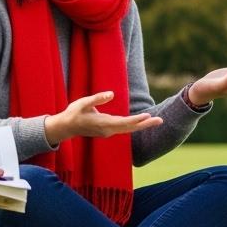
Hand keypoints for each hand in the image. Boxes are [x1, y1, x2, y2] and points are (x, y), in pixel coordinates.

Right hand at [43, 90, 162, 144]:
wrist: (66, 127)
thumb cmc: (73, 113)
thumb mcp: (82, 103)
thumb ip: (97, 99)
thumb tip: (112, 94)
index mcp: (103, 123)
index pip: (123, 122)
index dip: (136, 120)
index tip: (147, 116)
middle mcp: (108, 130)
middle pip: (130, 128)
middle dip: (145, 124)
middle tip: (161, 120)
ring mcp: (109, 132)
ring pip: (129, 129)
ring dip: (143, 125)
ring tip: (157, 120)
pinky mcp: (108, 130)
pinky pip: (125, 128)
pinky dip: (135, 125)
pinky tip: (144, 122)